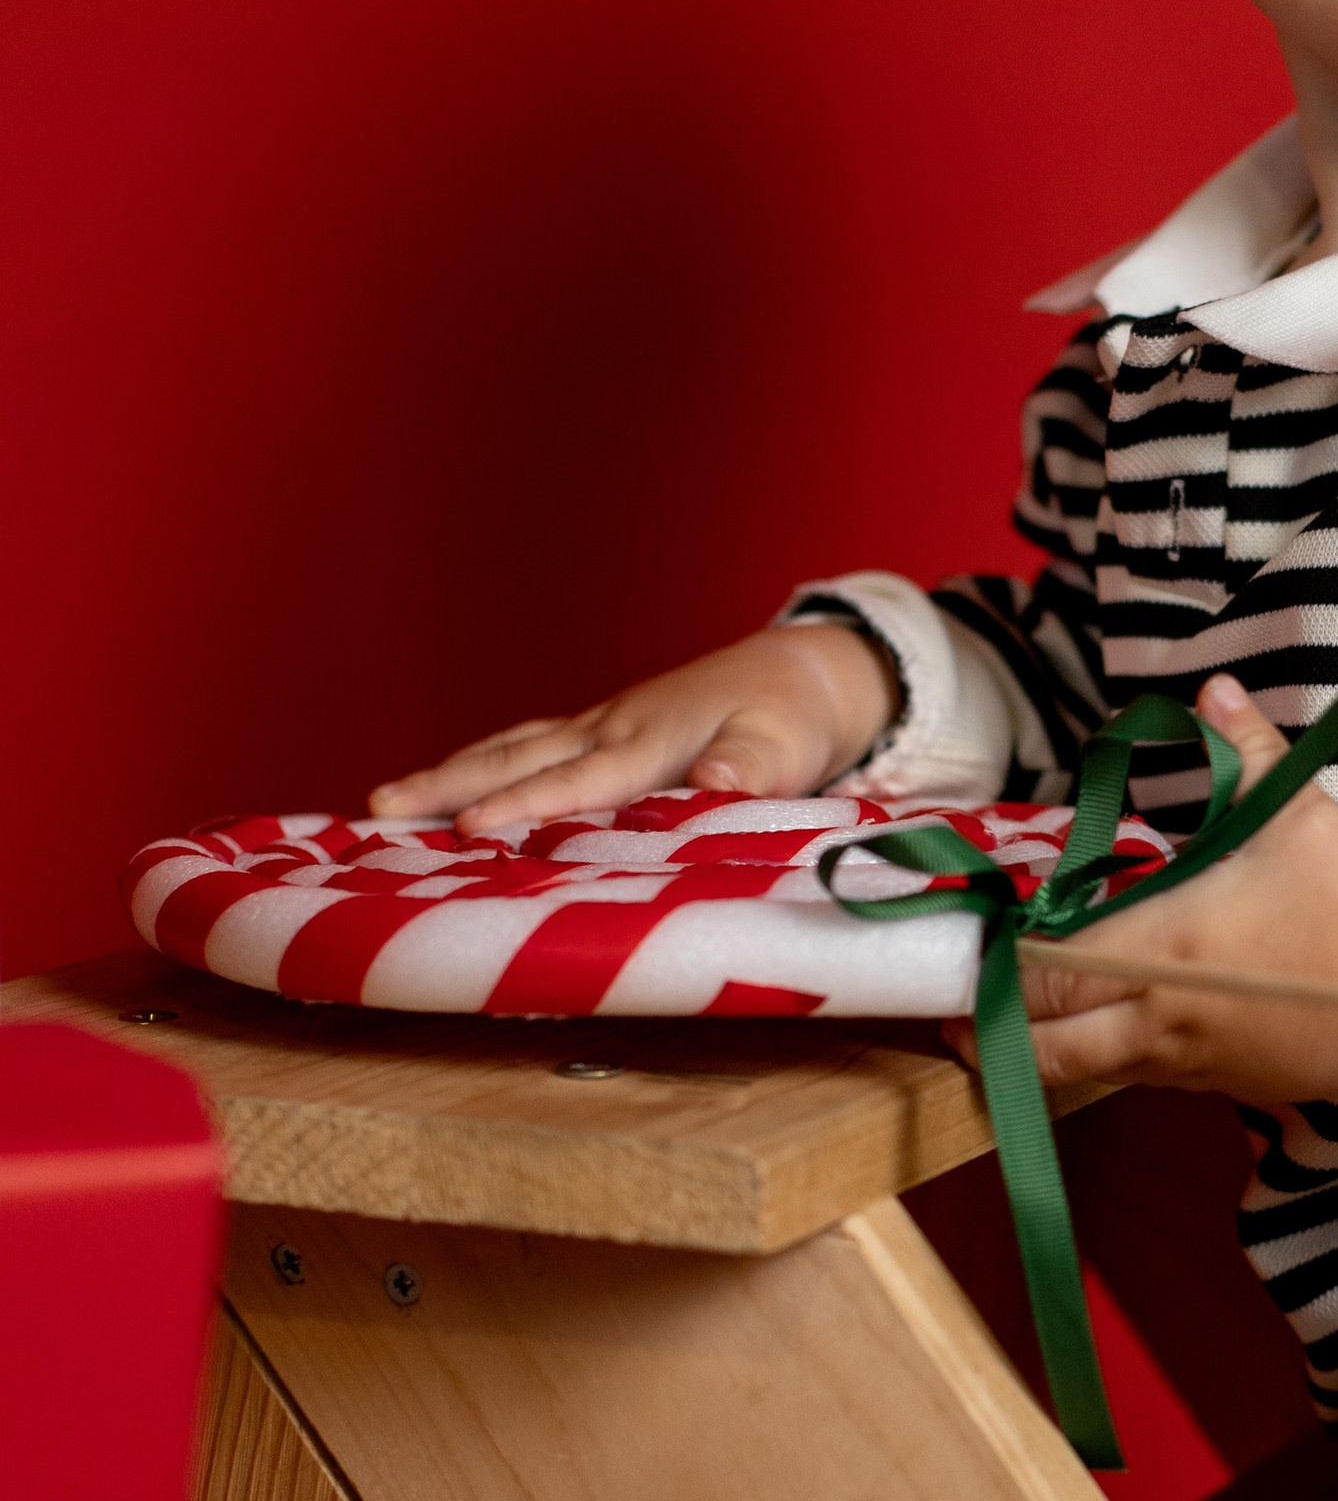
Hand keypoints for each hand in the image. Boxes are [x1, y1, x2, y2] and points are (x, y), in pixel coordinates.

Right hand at [369, 622, 895, 836]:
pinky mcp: (601, 731)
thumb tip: (715, 782)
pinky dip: (481, 764)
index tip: (471, 828)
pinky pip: (526, 748)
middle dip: (448, 785)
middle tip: (378, 809)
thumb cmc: (788, 719)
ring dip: (448, 774)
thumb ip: (750, 769)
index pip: (576, 782)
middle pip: (516, 760)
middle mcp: (609, 731)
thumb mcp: (784, 748)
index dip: (524, 807)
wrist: (795, 672)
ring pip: (510, 750)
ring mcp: (599, 727)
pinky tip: (449, 786)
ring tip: (384, 802)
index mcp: (647, 742)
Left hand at [954, 676, 1337, 1111]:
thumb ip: (1244, 751)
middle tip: (956, 1007)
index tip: (973, 949)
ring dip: (1036, 1052)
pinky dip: (1094, 1060)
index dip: (995, 970)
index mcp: (1160, 945)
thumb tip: (1215, 687)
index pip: (1043, 974)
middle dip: (989, 1027)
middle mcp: (1156, 1013)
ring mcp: (1181, 1058)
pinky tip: (1089, 1033)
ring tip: (1002, 1027)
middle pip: (1041, 1042)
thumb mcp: (1296, 815)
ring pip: (1077, 1074)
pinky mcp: (1210, 1084)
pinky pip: (1129, 1078)